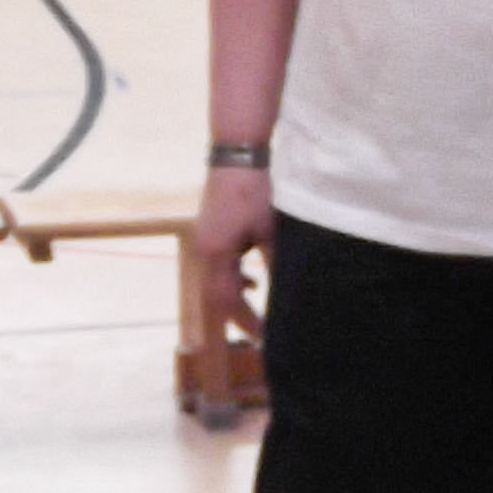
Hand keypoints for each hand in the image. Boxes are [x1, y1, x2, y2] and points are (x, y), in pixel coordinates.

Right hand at [189, 164, 276, 345]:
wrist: (237, 154)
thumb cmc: (254, 191)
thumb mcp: (271, 230)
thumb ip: (275, 262)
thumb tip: (287, 292)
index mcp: (216, 254)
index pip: (226, 300)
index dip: (245, 321)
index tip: (262, 338)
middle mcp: (204, 250)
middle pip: (216, 294)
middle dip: (238, 313)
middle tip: (259, 331)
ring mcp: (204, 239)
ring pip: (216, 279)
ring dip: (235, 295)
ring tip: (256, 304)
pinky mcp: (210, 229)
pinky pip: (218, 264)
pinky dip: (232, 276)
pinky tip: (250, 278)